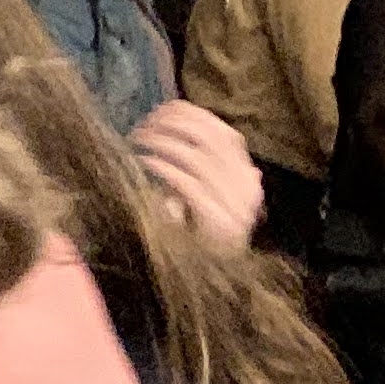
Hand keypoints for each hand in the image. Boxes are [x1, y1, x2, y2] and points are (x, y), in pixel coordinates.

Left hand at [128, 101, 259, 249]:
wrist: (216, 272)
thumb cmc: (203, 226)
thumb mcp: (206, 187)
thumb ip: (199, 154)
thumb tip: (175, 113)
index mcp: (246, 174)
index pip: (222, 132)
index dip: (189, 116)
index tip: (159, 111)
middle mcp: (246, 186)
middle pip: (208, 140)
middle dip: (171, 126)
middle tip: (142, 126)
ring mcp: (235, 205)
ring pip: (195, 158)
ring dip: (161, 143)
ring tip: (138, 141)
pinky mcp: (218, 220)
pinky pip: (186, 183)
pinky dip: (161, 167)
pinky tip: (144, 162)